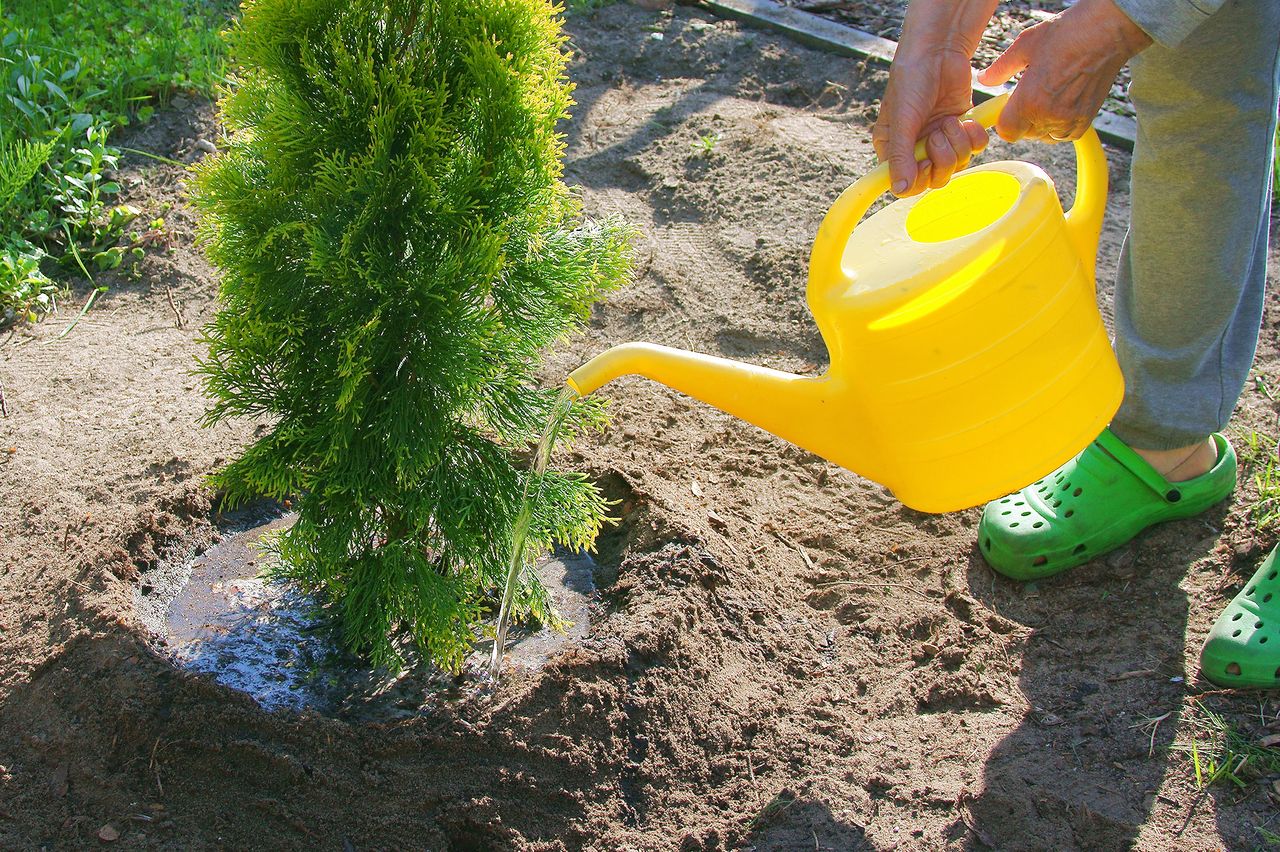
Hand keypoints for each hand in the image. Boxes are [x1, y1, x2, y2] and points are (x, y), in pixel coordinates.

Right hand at [873, 0, 997, 196]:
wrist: (939, 52)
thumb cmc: (912, 81)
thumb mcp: (901, 120)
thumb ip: (900, 157)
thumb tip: (899, 190)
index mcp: (894, 149)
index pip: (906, 185)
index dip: (919, 179)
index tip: (925, 161)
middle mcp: (917, 148)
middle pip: (935, 179)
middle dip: (942, 159)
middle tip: (939, 135)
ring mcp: (941, 139)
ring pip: (957, 164)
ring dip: (958, 144)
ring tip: (950, 121)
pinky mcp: (961, 129)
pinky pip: (974, 149)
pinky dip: (973, 137)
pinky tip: (966, 120)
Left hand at [977, 0, 1151, 141]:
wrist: (1107, 31)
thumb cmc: (1068, 33)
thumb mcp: (1026, 45)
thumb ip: (1001, 68)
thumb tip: (985, 79)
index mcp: (1030, 100)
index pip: (1007, 131)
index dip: (1005, 121)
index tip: (1007, 109)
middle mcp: (1049, 115)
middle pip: (1025, 134)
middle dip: (1022, 120)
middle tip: (1029, 96)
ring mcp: (1070, 120)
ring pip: (1044, 136)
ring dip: (1041, 124)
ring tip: (1047, 97)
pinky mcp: (1086, 120)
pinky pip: (1064, 136)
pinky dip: (1060, 126)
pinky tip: (1061, 104)